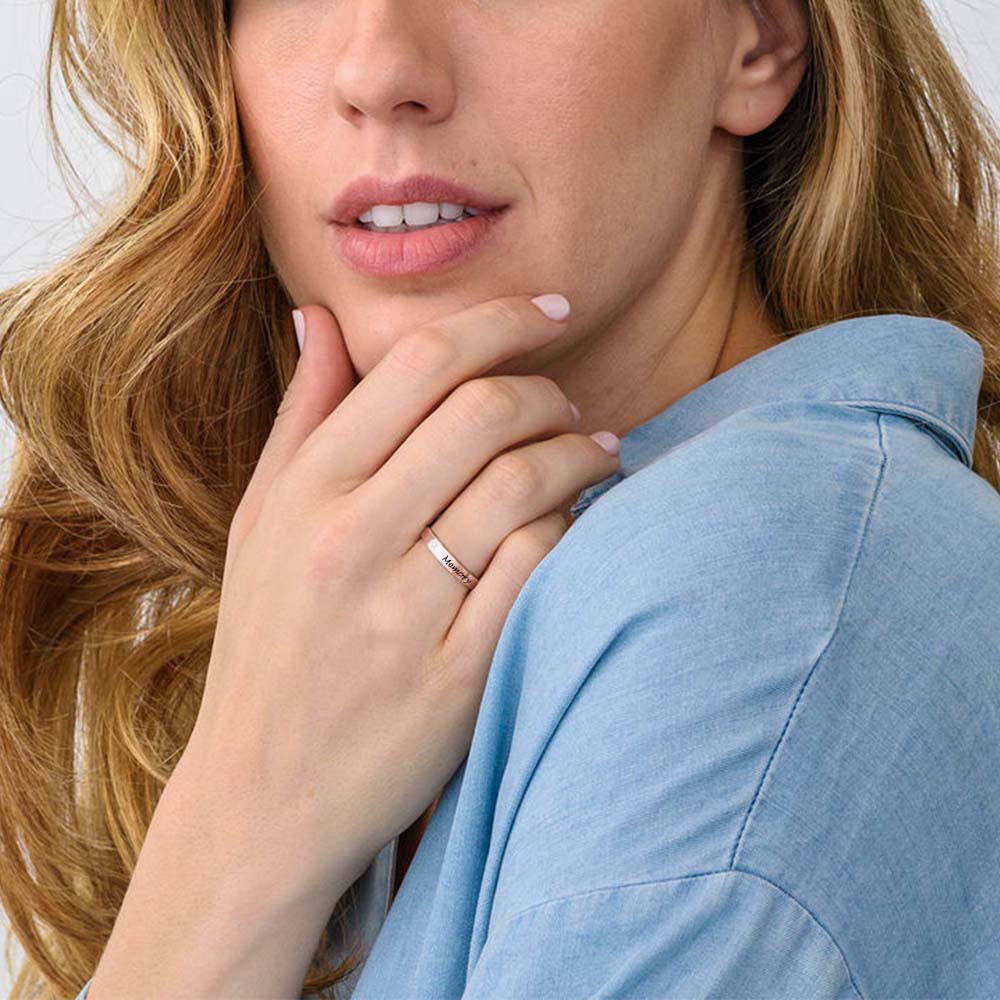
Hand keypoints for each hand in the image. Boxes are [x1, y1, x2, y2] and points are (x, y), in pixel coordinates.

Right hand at [179, 294, 620, 909]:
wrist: (263, 797)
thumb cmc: (268, 646)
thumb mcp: (259, 524)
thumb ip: (301, 415)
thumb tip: (322, 313)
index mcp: (307, 492)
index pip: (420, 364)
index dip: (498, 319)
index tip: (546, 312)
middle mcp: (353, 541)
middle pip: (485, 413)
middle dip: (549, 391)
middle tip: (569, 403)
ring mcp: (406, 612)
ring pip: (525, 485)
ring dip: (581, 453)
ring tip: (596, 453)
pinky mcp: (457, 676)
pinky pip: (540, 569)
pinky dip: (570, 531)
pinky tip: (578, 525)